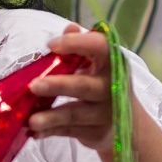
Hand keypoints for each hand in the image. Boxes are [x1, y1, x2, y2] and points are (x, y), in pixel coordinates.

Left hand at [27, 24, 118, 152]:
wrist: (130, 126)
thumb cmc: (104, 85)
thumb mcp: (97, 64)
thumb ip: (81, 46)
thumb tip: (69, 28)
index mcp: (113, 63)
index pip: (100, 47)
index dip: (77, 44)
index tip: (52, 45)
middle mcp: (112, 88)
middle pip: (84, 86)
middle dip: (58, 85)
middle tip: (33, 85)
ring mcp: (105, 113)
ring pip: (75, 113)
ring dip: (51, 116)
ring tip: (31, 120)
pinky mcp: (96, 133)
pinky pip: (69, 132)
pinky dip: (50, 132)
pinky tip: (34, 132)